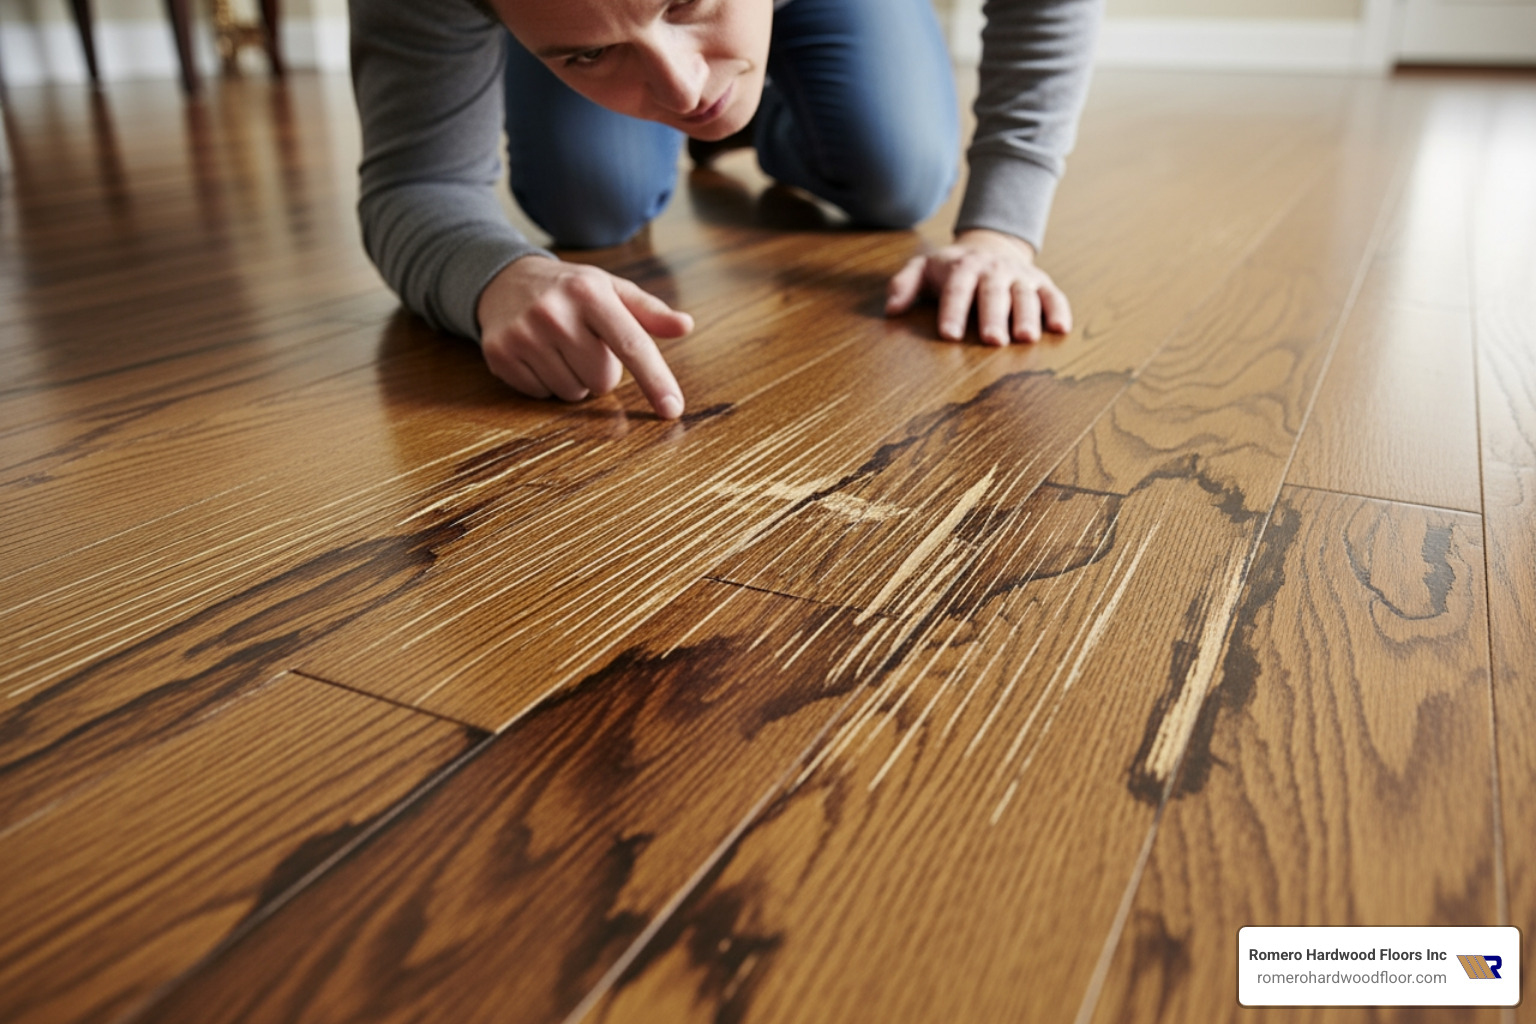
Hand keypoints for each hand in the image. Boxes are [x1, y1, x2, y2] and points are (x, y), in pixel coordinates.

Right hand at [476, 255, 692, 418]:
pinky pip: (543, 395)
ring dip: (574, 379)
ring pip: (573, 393)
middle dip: (602, 370)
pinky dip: (547, 382)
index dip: (655, 380)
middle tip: (585, 344)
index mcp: (589, 293)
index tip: (672, 409)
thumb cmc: (571, 290)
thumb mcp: (610, 290)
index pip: (631, 345)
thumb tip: (685, 326)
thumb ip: (649, 312)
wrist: (505, 280)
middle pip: (603, 380)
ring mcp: (523, 335)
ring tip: (561, 348)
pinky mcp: (501, 355)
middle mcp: (554, 312)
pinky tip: (539, 355)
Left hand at [885, 229, 1070, 344]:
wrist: (990, 246)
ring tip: (1026, 338)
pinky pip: (1053, 296)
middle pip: (993, 293)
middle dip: (993, 316)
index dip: (953, 311)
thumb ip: (904, 285)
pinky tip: (1060, 329)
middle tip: (992, 340)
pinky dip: (1059, 310)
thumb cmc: (951, 269)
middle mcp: (993, 270)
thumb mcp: (923, 269)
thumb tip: (891, 309)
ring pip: (1025, 295)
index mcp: (963, 267)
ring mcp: (1019, 276)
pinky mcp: (1041, 283)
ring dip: (1027, 315)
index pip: (956, 289)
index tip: (949, 335)